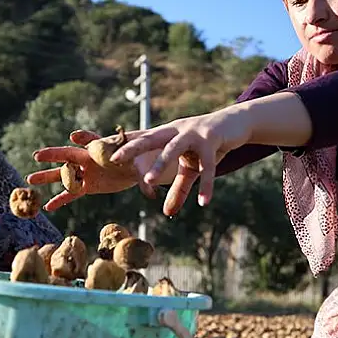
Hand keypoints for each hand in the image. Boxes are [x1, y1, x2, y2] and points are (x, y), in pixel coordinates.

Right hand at [27, 130, 158, 211]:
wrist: (138, 168)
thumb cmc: (141, 162)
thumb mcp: (142, 168)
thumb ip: (143, 179)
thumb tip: (151, 192)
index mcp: (102, 150)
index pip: (91, 142)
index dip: (83, 139)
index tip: (73, 136)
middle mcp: (90, 159)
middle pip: (68, 157)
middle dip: (53, 156)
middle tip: (37, 156)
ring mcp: (86, 173)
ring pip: (64, 176)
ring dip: (47, 178)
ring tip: (30, 180)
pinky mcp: (88, 186)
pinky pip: (71, 194)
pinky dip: (60, 200)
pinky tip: (47, 207)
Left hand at [109, 109, 249, 214]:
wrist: (236, 123)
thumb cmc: (206, 145)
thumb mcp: (191, 168)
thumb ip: (178, 190)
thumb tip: (167, 214)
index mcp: (166, 134)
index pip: (140, 139)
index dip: (122, 145)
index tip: (101, 152)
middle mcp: (176, 131)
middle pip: (150, 139)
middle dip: (131, 148)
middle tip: (114, 159)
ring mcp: (194, 133)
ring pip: (173, 149)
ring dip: (160, 165)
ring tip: (148, 182)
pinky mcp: (212, 140)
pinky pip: (207, 166)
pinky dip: (205, 185)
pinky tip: (203, 202)